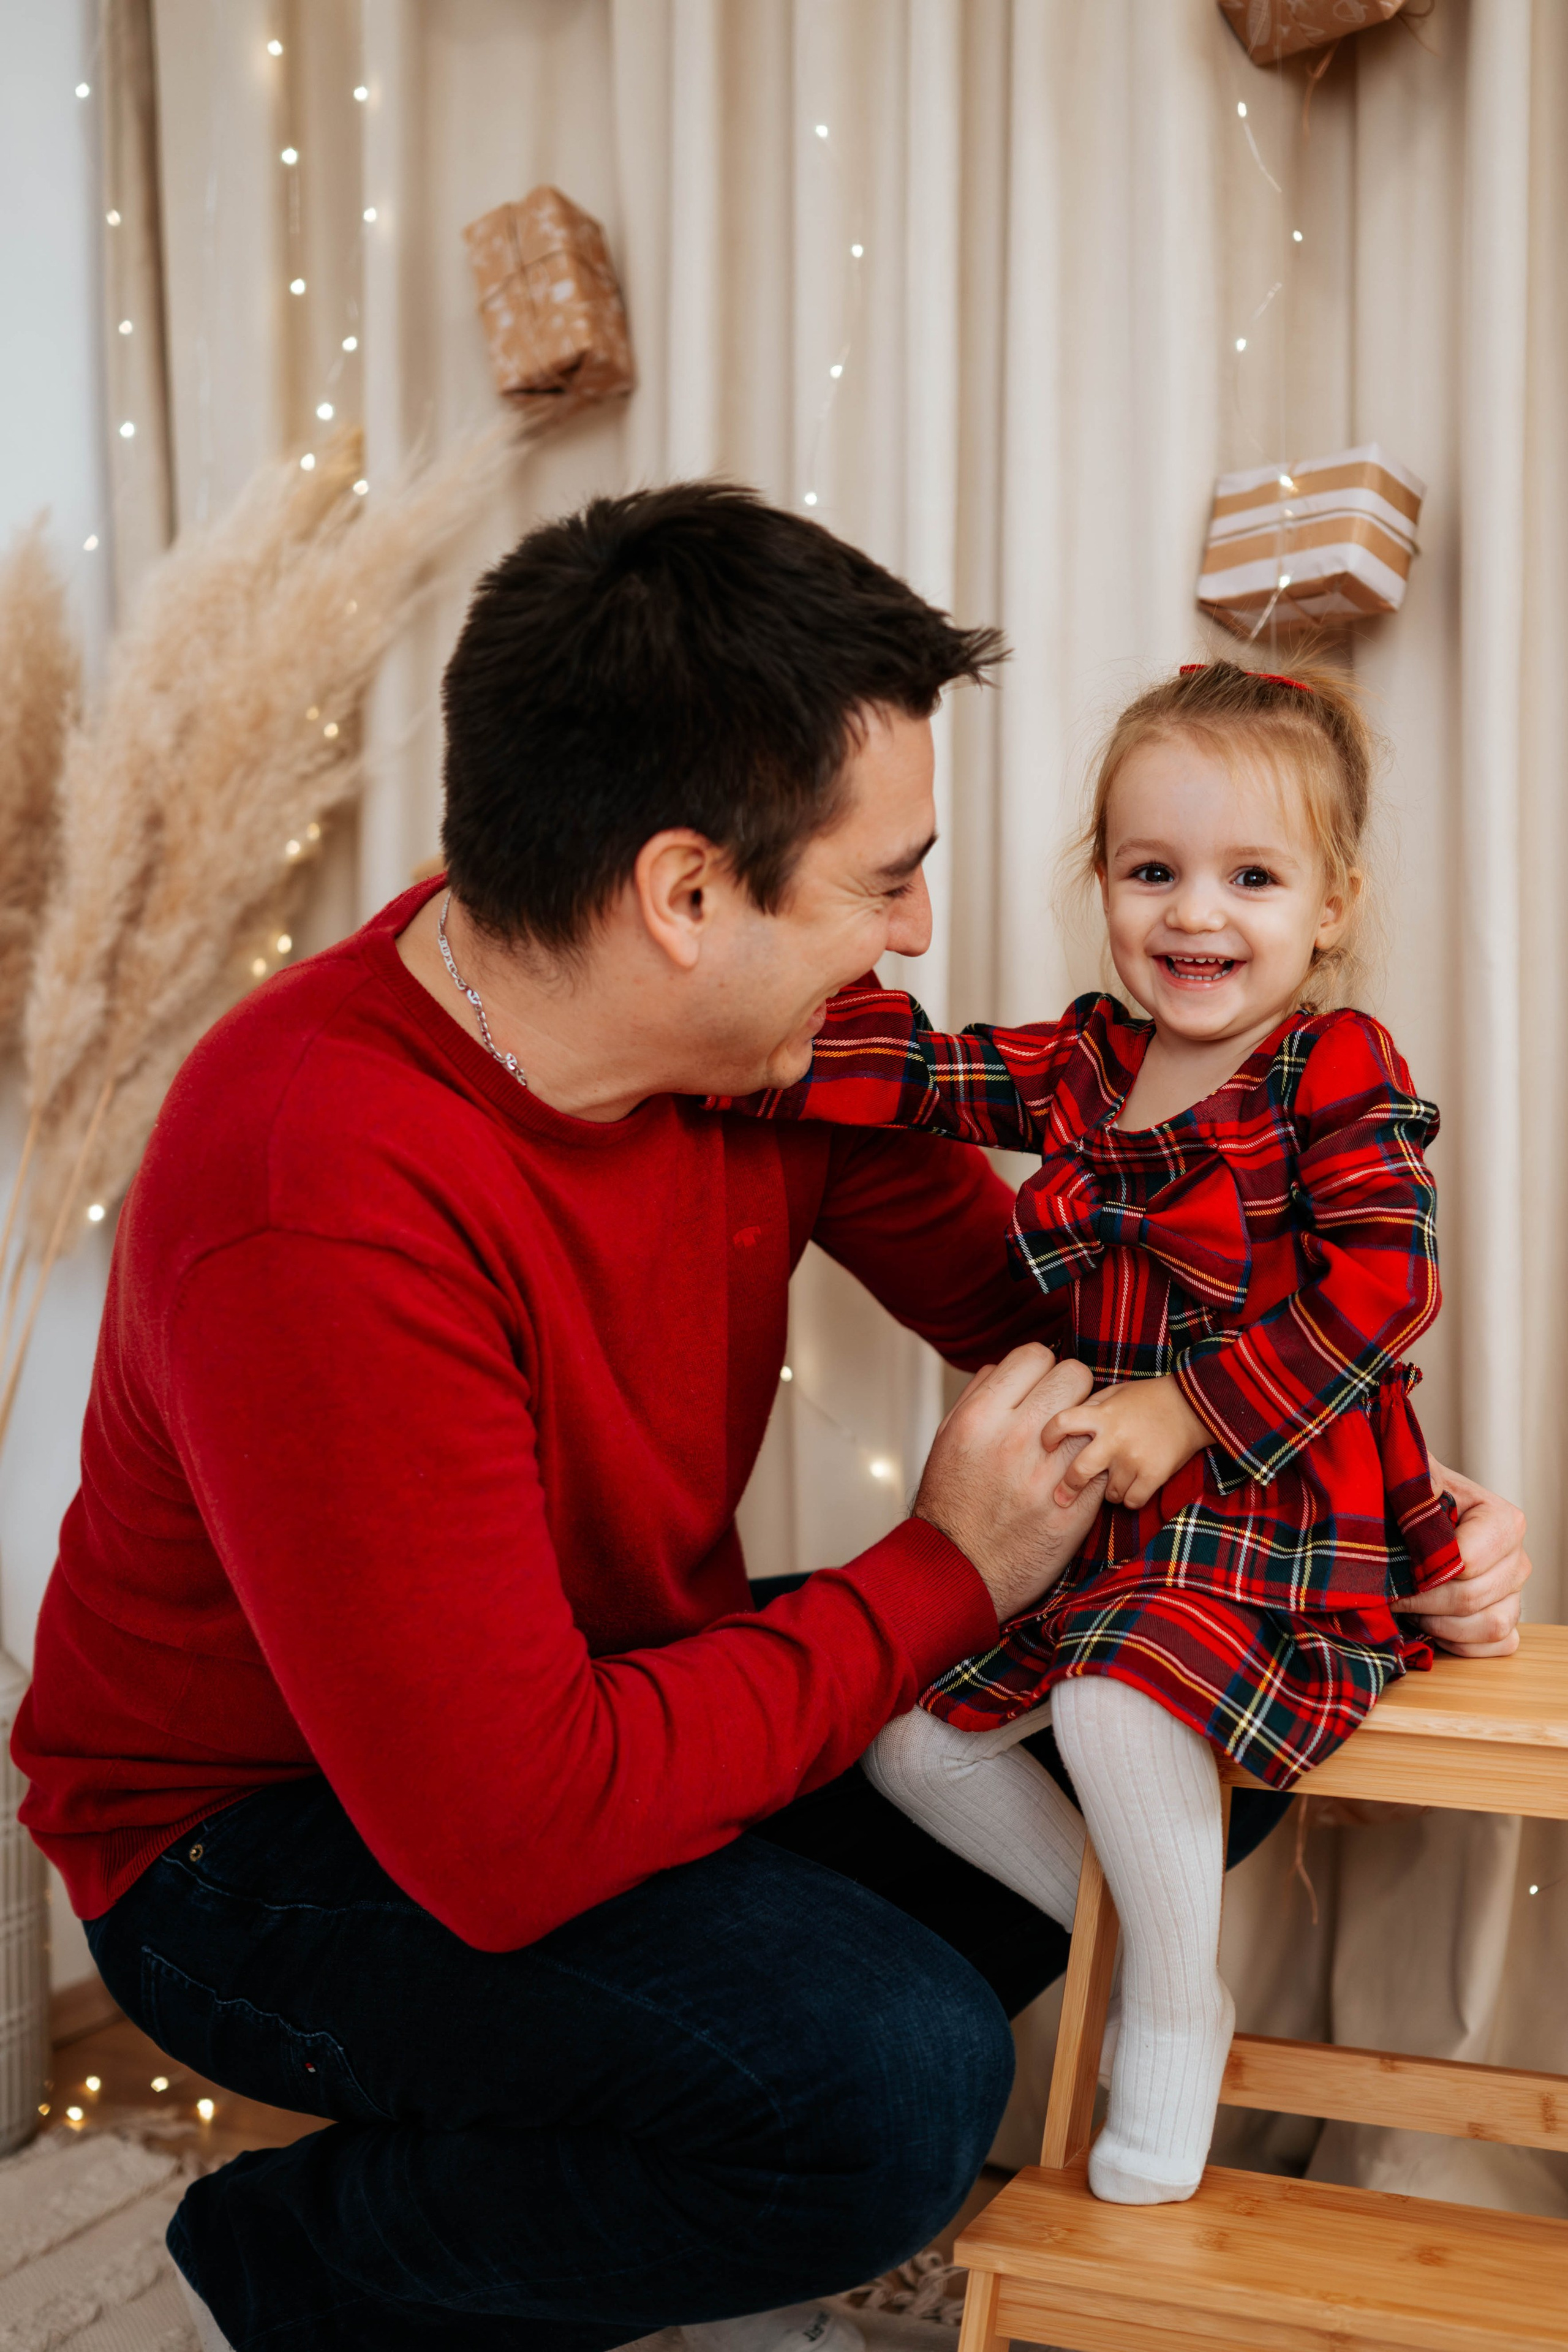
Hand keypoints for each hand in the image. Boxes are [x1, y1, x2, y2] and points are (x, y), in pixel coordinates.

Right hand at [913, 1345, 1106, 1622]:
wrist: (958, 1572)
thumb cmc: (951, 1506)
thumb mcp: (947, 1441)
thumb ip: (976, 1398)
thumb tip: (1002, 1369)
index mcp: (980, 1417)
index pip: (1035, 1355)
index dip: (1040, 1369)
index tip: (1038, 1389)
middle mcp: (1016, 1438)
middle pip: (1075, 1375)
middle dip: (1070, 1390)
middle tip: (1060, 1415)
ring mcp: (1049, 1474)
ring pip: (1095, 1416)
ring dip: (1087, 1426)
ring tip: (1070, 1446)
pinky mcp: (1076, 1508)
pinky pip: (1103, 1463)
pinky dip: (1095, 1466)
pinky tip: (1077, 1479)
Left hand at [1040, 1374, 1212, 1511]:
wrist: (1193, 1406)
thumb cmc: (1149, 1399)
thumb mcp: (1115, 1393)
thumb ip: (1090, 1408)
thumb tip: (1061, 1425)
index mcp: (1102, 1415)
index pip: (1062, 1423)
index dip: (1049, 1436)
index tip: (1046, 1445)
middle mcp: (1114, 1438)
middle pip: (1079, 1472)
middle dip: (1068, 1488)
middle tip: (1061, 1498)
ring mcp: (1134, 1459)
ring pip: (1108, 1493)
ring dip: (1111, 1490)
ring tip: (1120, 1476)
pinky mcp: (1153, 1475)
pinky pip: (1131, 1501)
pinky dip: (1131, 1498)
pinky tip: (1135, 1488)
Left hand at [1392, 1460, 1530, 1655]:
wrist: (1410, 1520)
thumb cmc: (1411, 1501)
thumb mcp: (1413, 1482)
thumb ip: (1423, 1484)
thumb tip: (1426, 1491)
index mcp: (1504, 1521)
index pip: (1467, 1562)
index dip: (1425, 1572)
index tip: (1397, 1567)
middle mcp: (1518, 1558)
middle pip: (1472, 1597)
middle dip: (1424, 1601)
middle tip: (1394, 1592)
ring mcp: (1515, 1592)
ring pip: (1490, 1626)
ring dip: (1441, 1624)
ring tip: (1412, 1607)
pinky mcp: (1508, 1618)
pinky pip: (1498, 1644)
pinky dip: (1461, 1643)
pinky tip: (1433, 1624)